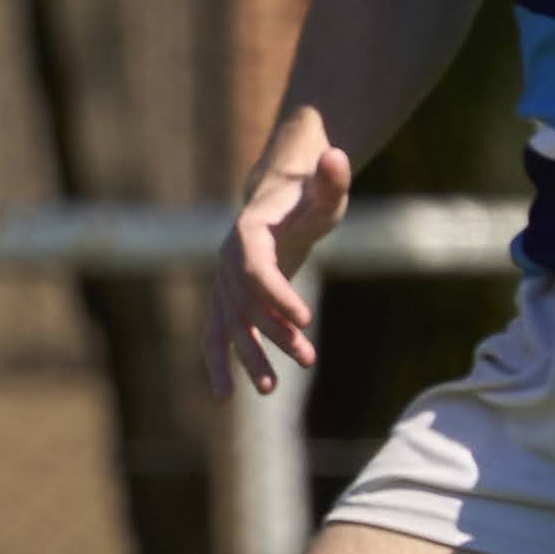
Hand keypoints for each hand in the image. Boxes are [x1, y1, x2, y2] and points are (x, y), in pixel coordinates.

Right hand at [205, 142, 352, 398]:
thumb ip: (331, 179)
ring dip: (246, 357)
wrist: (277, 197)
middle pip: (244, 304)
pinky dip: (219, 364)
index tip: (305, 320)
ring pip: (229, 325)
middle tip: (307, 358)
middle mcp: (228, 261)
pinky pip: (218, 335)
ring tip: (269, 389)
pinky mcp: (230, 302)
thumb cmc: (307, 196)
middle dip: (272, 333)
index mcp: (248, 234)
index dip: (277, 295)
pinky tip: (225, 398)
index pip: (257, 269)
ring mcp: (224, 284)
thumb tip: (336, 156)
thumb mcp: (324, 189)